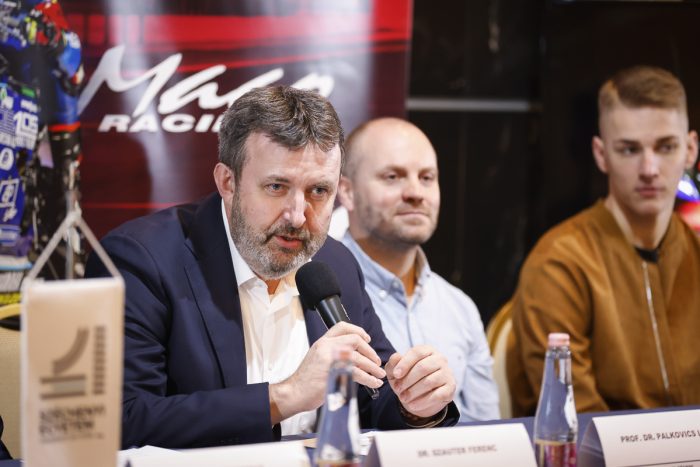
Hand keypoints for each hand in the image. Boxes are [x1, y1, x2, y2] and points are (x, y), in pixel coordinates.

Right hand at [269, 322, 385, 423]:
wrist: (294, 393)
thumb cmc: (306, 380)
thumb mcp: (318, 358)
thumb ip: (333, 352)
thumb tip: (353, 353)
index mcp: (322, 342)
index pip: (343, 327)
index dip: (358, 331)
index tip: (368, 339)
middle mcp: (326, 347)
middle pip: (355, 340)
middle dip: (370, 351)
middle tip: (377, 361)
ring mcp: (330, 359)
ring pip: (358, 358)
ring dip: (372, 367)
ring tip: (379, 374)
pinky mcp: (334, 373)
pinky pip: (357, 373)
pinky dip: (369, 379)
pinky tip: (373, 382)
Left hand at [385, 345, 454, 418]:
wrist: (420, 397)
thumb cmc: (407, 379)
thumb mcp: (396, 371)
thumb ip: (393, 363)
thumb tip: (396, 357)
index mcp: (427, 350)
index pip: (417, 352)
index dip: (405, 363)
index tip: (395, 375)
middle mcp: (440, 359)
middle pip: (423, 367)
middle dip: (407, 380)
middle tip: (397, 389)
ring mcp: (447, 373)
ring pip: (430, 381)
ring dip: (413, 391)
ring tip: (403, 398)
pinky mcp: (450, 388)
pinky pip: (437, 395)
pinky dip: (423, 401)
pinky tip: (412, 405)